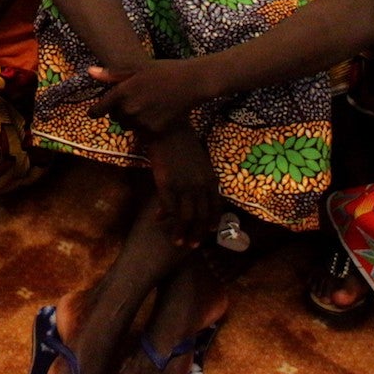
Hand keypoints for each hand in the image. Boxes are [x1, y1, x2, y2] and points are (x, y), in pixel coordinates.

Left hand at [86, 58, 205, 135]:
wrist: (190, 83)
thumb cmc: (163, 71)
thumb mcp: (136, 68)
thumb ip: (112, 74)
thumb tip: (90, 72)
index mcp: (122, 92)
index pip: (100, 108)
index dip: (95, 111)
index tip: (92, 113)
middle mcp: (130, 109)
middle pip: (115, 118)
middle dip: (118, 112)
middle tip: (130, 103)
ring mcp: (142, 121)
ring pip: (128, 126)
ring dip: (131, 120)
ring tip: (143, 108)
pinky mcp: (155, 131)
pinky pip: (143, 132)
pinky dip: (145, 126)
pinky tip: (154, 115)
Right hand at [145, 128, 218, 246]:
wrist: (169, 128)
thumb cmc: (184, 141)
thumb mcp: (200, 161)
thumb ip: (201, 179)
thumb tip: (197, 192)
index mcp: (211, 179)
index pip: (215, 207)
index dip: (212, 222)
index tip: (208, 232)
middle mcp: (200, 186)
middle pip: (201, 217)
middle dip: (197, 233)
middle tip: (192, 245)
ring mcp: (184, 187)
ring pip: (185, 217)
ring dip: (181, 232)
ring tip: (176, 241)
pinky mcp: (167, 185)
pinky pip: (168, 207)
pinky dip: (165, 216)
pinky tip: (158, 220)